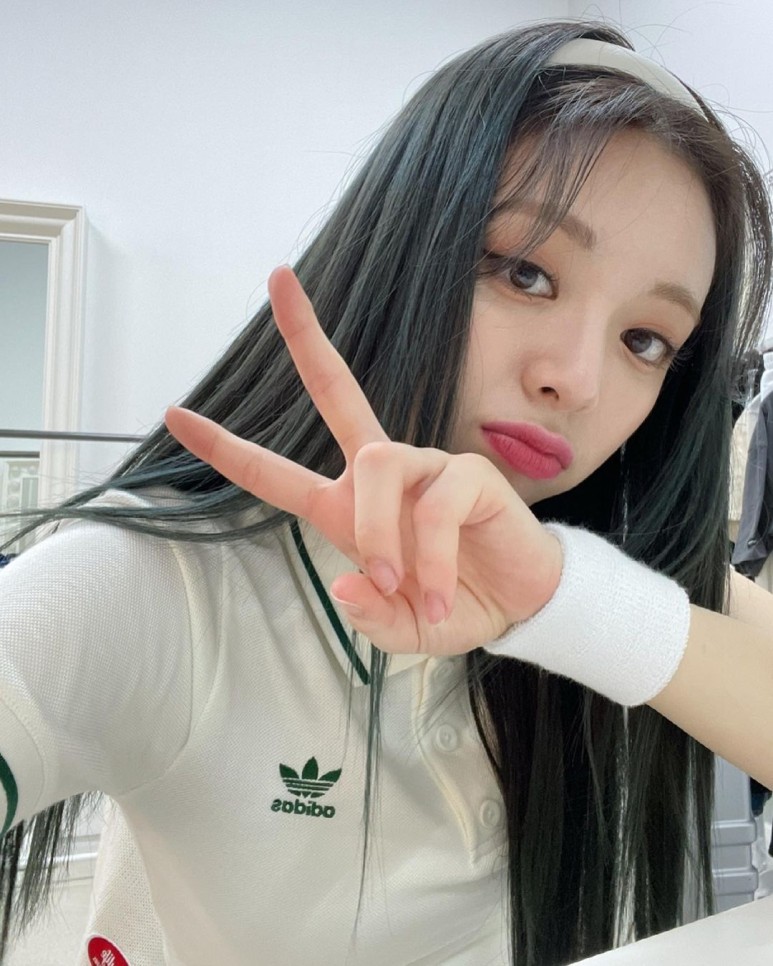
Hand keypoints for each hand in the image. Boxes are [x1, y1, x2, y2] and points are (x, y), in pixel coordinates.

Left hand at [164, 266, 561, 656]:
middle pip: (339, 391)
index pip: (278, 469)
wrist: (522, 607)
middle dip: (306, 339)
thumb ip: (370, 618)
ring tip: (396, 584)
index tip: (174, 414)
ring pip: (376, 462)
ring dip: (376, 531)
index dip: (226, 447)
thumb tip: (347, 586)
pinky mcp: (469, 476)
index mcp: (348, 507)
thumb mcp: (404, 627)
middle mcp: (383, 476)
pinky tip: (439, 594)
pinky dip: (432, 558)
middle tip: (277, 278)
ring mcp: (427, 468)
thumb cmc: (455, 604)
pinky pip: (436, 505)